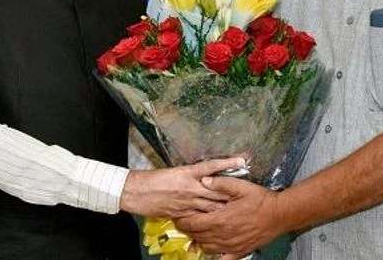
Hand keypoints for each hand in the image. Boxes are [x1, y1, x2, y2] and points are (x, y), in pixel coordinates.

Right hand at [120, 157, 244, 217]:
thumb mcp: (172, 172)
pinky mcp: (182, 213)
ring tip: (239, 208)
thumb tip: (201, 178)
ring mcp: (187, 201)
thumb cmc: (151, 180)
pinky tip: (217, 222)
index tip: (241, 160)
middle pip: (217, 188)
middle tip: (247, 191)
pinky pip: (199, 216)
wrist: (135, 191)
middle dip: (232, 191)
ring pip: (212, 204)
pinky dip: (208, 219)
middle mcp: (190, 186)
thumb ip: (188, 176)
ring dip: (224, 207)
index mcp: (187, 172)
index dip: (228, 163)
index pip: (212, 166)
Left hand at [174, 176, 282, 257]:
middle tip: (185, 223)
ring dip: (199, 241)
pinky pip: (222, 258)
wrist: (280, 214)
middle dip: (189, 230)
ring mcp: (231, 245)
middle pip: (198, 236)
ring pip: (206, 248)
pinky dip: (215, 255)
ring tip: (197, 233)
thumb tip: (203, 180)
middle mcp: (223, 235)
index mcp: (220, 219)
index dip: (183, 221)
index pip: (193, 223)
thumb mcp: (241, 186)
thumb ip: (220, 183)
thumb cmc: (261, 200)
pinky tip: (212, 250)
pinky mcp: (239, 251)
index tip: (178, 216)